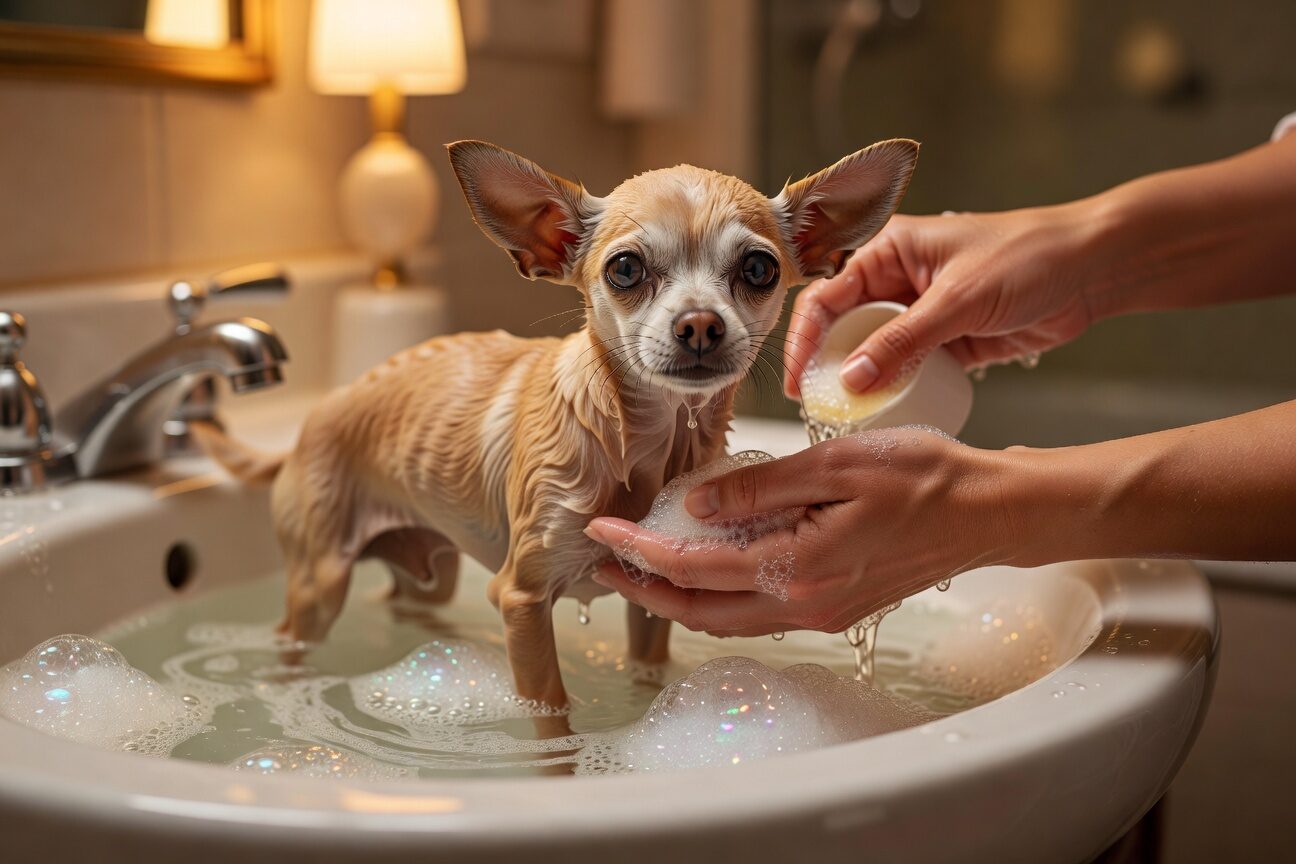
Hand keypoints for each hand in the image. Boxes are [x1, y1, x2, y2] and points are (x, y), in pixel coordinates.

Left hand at [584, 430, 1012, 636]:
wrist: (987, 513)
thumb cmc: (924, 479)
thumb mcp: (836, 465)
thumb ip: (761, 487)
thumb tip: (698, 503)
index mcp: (798, 569)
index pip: (694, 568)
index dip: (640, 551)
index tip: (603, 532)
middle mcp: (804, 604)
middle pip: (701, 611)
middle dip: (645, 589)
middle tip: (606, 563)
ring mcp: (820, 612)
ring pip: (728, 619)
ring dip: (679, 597)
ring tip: (644, 567)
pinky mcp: (833, 607)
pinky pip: (759, 612)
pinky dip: (719, 594)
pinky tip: (709, 565)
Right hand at [783, 203, 1104, 397]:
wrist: (1093, 268)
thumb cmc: (1029, 256)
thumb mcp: (958, 299)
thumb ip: (902, 342)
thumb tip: (852, 379)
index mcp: (889, 251)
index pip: (827, 295)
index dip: (805, 338)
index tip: (799, 379)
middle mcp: (898, 280)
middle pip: (844, 328)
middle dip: (828, 366)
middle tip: (818, 406)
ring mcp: (923, 312)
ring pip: (874, 352)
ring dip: (861, 382)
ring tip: (846, 416)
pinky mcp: (948, 341)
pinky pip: (908, 369)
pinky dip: (896, 390)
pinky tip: (888, 413)